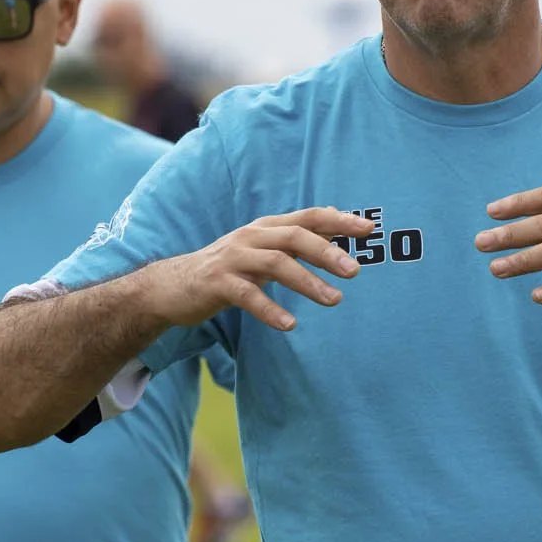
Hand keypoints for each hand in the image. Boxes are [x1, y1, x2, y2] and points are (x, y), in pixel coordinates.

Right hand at [141, 208, 373, 331]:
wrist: (172, 286)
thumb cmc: (226, 269)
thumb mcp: (261, 250)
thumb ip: (293, 240)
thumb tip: (332, 226)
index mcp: (266, 227)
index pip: (308, 217)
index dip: (338, 221)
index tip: (369, 229)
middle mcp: (251, 237)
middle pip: (294, 237)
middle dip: (326, 252)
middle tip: (354, 271)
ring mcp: (233, 259)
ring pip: (276, 264)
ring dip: (307, 281)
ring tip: (334, 300)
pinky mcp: (217, 284)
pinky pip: (248, 295)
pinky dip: (270, 309)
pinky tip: (290, 324)